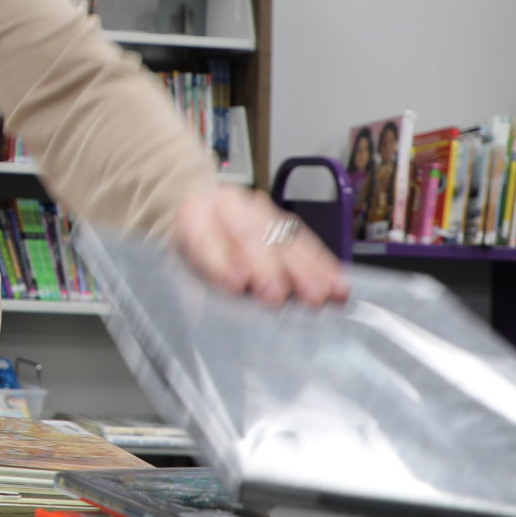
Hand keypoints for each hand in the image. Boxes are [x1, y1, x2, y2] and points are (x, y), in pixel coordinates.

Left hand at [171, 186, 348, 306]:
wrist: (197, 204)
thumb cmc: (190, 245)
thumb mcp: (177, 260)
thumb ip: (189, 282)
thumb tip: (202, 311)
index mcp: (194, 213)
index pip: (205, 235)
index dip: (220, 260)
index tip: (235, 283)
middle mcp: (229, 205)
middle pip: (251, 234)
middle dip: (267, 266)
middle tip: (278, 294)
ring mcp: (259, 210)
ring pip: (285, 237)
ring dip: (306, 268)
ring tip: (321, 293)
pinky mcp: (283, 220)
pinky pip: (306, 241)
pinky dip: (323, 264)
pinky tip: (338, 282)